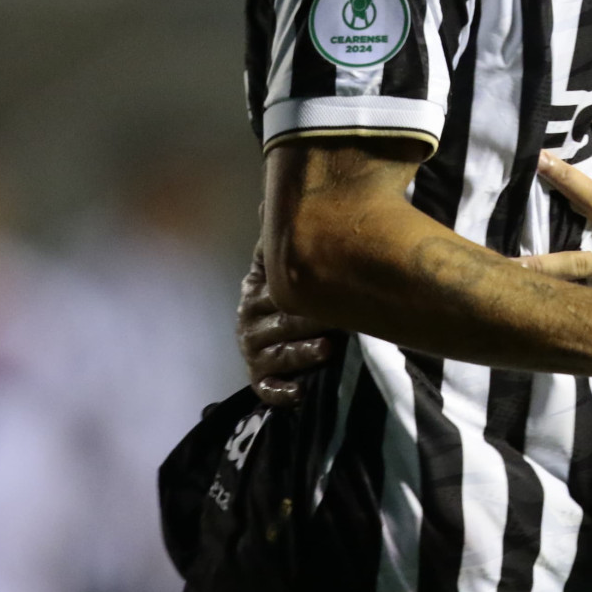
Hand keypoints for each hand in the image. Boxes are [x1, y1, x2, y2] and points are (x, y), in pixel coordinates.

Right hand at [238, 244, 333, 407]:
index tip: (329, 286)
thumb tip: (269, 199)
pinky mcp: (259, 377)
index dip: (299, 290)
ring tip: (327, 348)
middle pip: (284, 321)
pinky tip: (300, 392)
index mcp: (255, 290)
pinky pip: (266, 387)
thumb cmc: (287, 289)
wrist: (271, 325)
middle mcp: (249, 321)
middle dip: (313, 320)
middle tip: (342, 318)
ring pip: (280, 354)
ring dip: (302, 353)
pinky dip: (281, 392)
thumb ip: (279, 238)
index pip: (276, 290)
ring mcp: (254, 351)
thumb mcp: (278, 263)